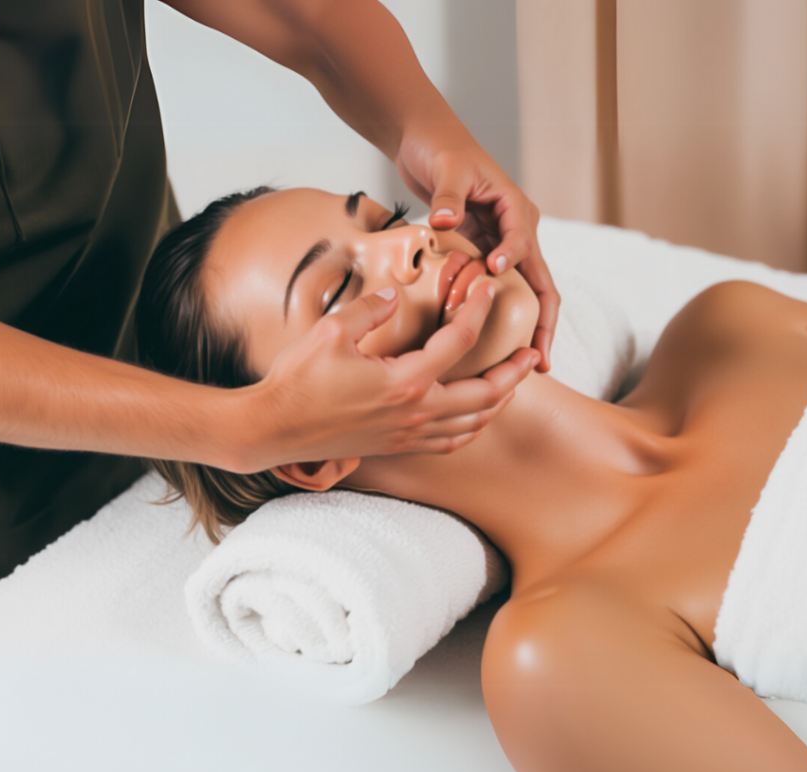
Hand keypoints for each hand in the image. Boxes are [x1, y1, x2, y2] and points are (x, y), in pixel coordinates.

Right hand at [235, 283, 538, 473]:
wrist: (274, 430)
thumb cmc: (298, 381)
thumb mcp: (331, 333)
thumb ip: (371, 310)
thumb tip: (398, 296)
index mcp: (404, 381)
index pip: (458, 342)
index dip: (478, 311)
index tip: (488, 289)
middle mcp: (415, 413)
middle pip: (484, 395)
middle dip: (513, 373)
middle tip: (531, 353)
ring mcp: (409, 435)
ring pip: (473, 424)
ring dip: (499, 402)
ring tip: (513, 383)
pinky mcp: (398, 446)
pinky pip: (450, 442)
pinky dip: (473, 428)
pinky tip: (477, 416)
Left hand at [395, 131, 559, 372]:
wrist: (424, 138)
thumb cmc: (438, 147)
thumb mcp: (445, 168)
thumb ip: (448, 196)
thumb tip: (447, 222)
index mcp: (515, 207)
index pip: (523, 242)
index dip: (511, 259)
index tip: (493, 270)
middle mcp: (518, 228)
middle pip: (542, 283)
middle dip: (544, 323)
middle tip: (540, 361)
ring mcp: (504, 243)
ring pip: (526, 292)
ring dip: (528, 326)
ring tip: (527, 364)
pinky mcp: (486, 251)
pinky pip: (500, 290)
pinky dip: (501, 316)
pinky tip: (497, 345)